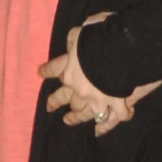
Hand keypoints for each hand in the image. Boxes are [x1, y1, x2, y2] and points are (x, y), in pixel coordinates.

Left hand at [38, 16, 132, 135]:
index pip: (54, 69)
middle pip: (64, 97)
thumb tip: (70, 45)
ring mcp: (97, 99)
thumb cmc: (99, 38)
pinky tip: (101, 130)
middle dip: (55, 101)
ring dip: (75, 117)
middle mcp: (80, 89)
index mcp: (70, 70)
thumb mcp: (81, 31)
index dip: (46, 71)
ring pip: (83, 113)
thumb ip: (73, 39)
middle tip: (49, 107)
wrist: (121, 53)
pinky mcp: (115, 104)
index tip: (40, 72)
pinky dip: (107, 125)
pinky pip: (112, 118)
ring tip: (68, 120)